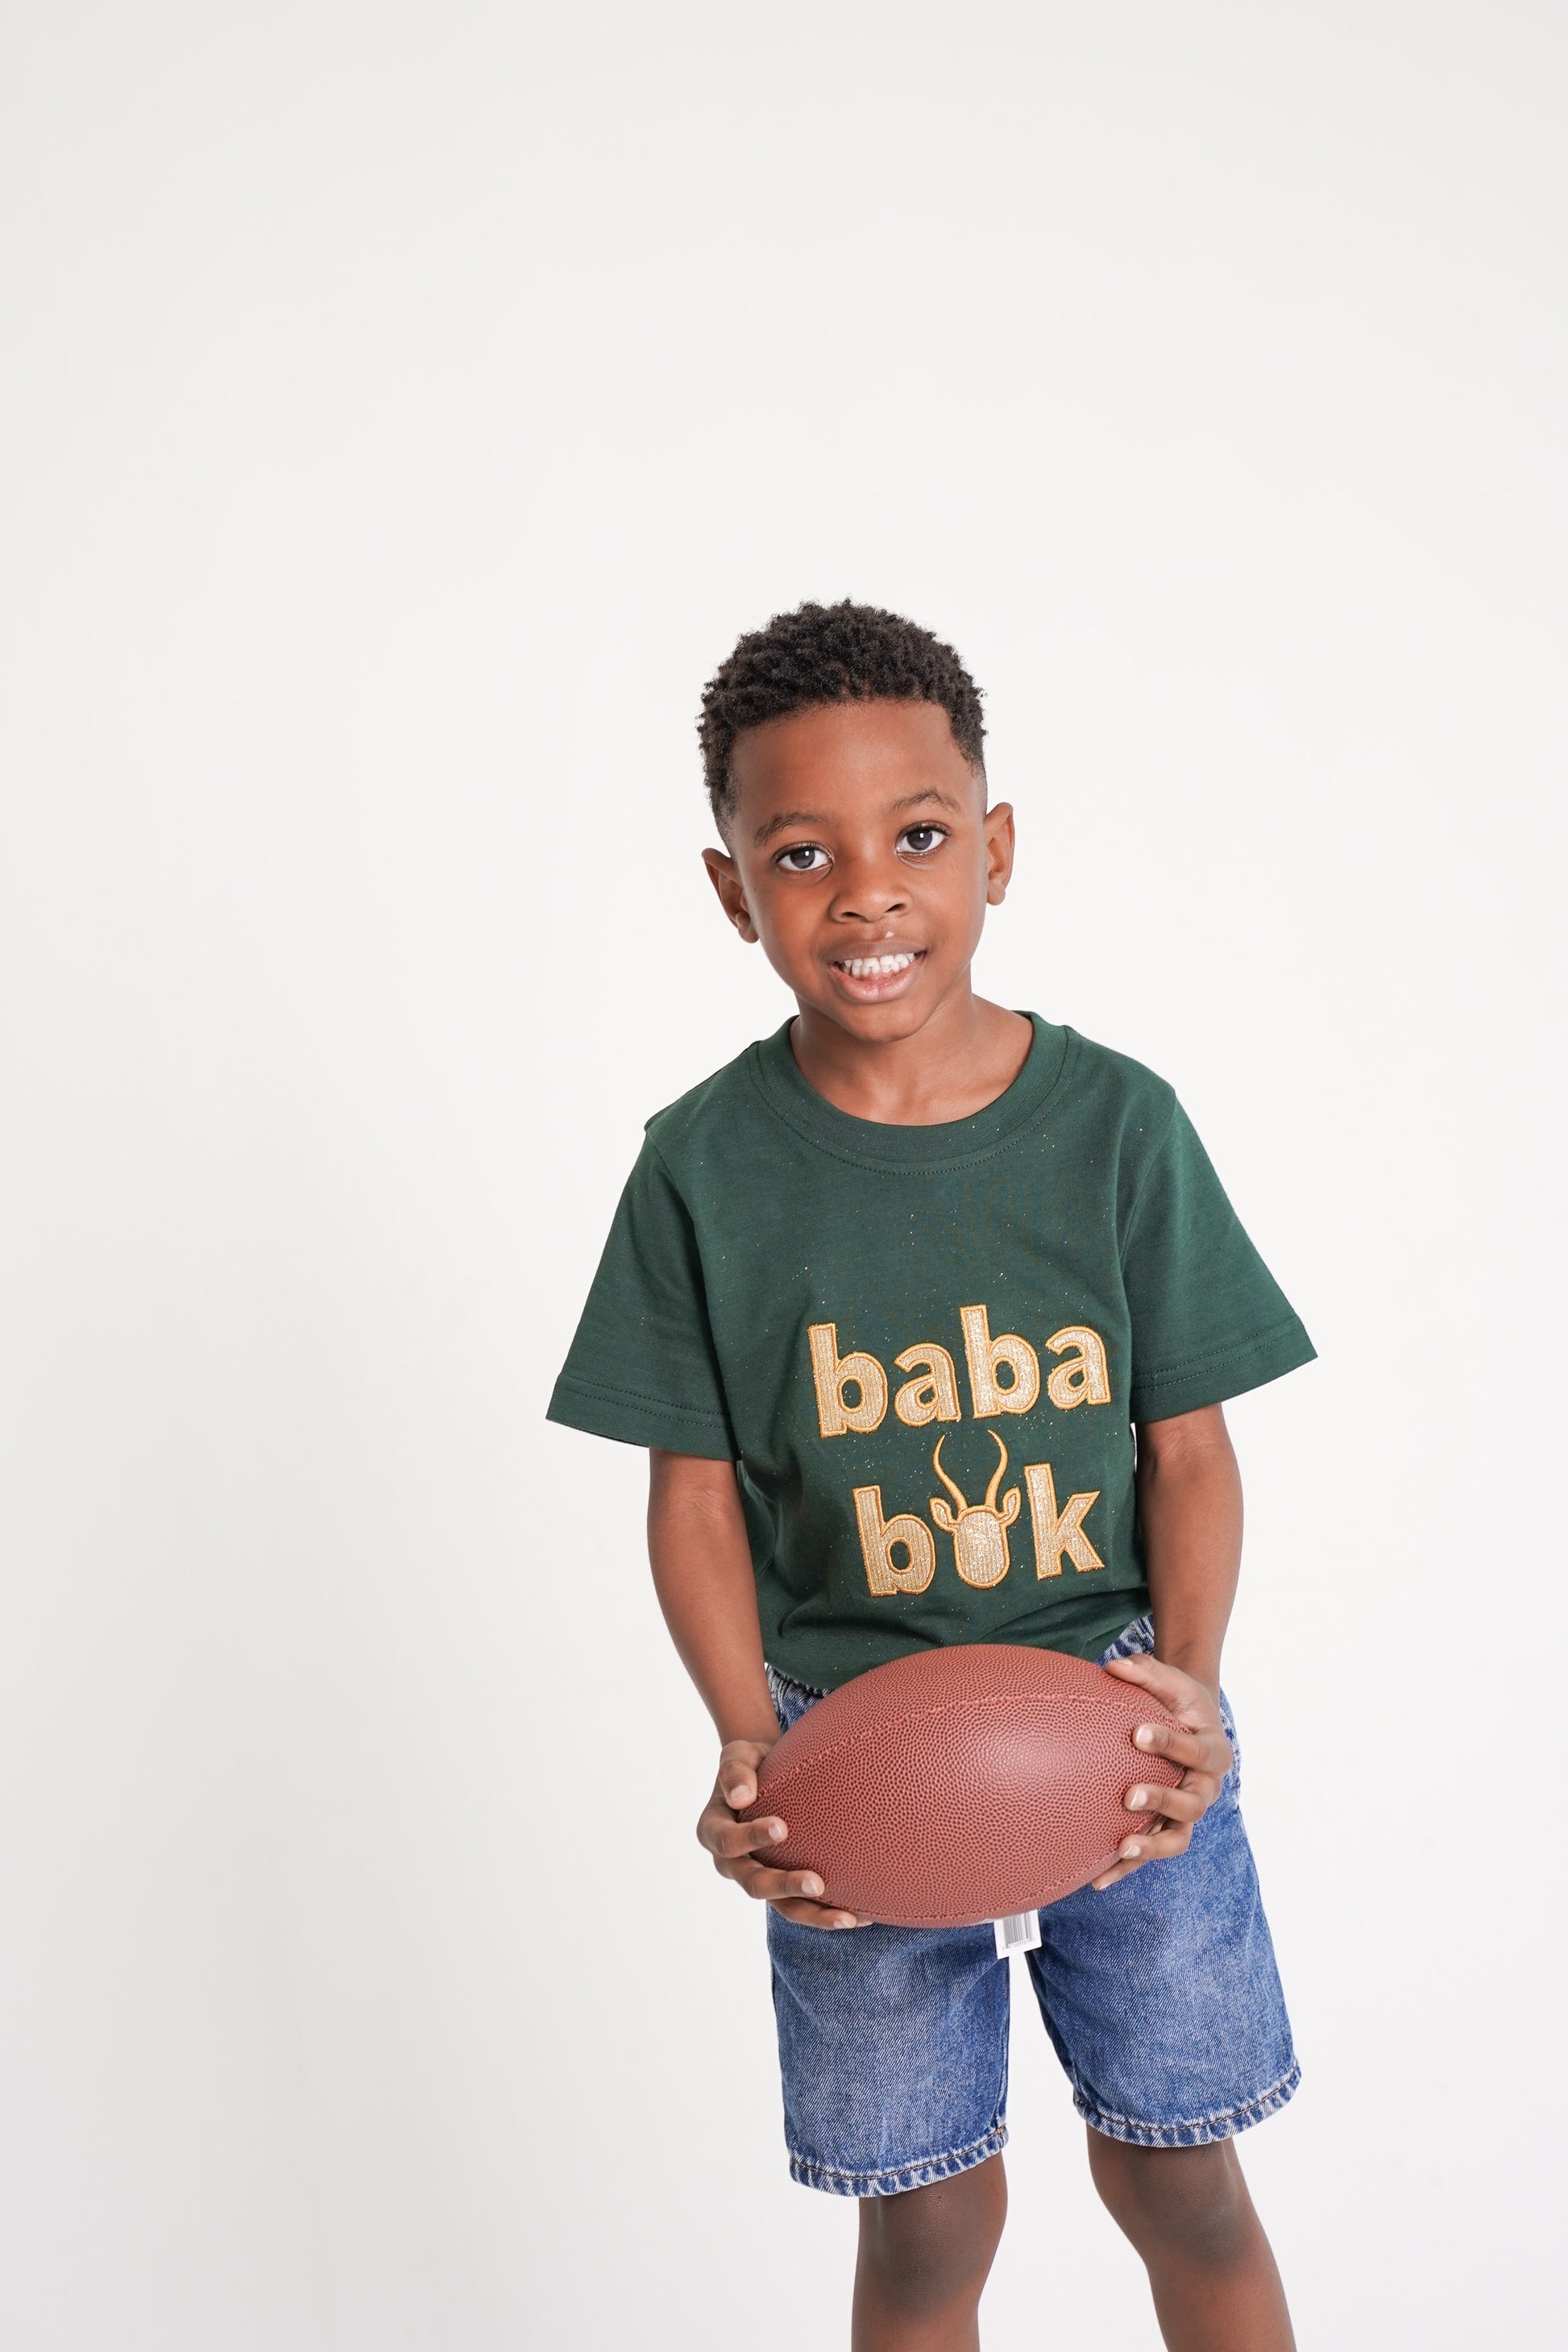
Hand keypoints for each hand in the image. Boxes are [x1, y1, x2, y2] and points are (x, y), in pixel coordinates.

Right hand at [697, 1740, 867, 1928]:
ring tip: (848, 1918)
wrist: (762, 1776)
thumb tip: (741, 1797)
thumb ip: (735, 1770)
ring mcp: (759, 1878)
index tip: (782, 1828)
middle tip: (817, 1882)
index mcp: (714, 1831)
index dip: (752, 1838)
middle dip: (785, 1886)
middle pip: (754, 1884)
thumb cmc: (751, 1763)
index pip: (728, 1841)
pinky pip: (804, 1906)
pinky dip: (829, 1912)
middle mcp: (732, 1863)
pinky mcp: (783, 1888)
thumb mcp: (737, 1755)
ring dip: (814, 1915)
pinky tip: (860, 1915)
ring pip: (783, 1906)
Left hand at [1091, 1653, 1234, 1889]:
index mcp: (1213, 1751)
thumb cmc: (1180, 1703)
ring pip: (1177, 1839)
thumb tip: (1113, 1666)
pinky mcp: (1165, 1829)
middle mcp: (1205, 1788)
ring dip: (1150, 1845)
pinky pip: (1149, 1853)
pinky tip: (1097, 1880)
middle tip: (1129, 1795)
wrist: (1191, 1724)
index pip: (1195, 1751)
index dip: (1169, 1742)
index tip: (1138, 1732)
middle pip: (1192, 1803)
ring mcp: (1186, 1814)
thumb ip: (1145, 1671)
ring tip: (1122, 1846)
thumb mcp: (1171, 1681)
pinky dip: (1126, 1868)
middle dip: (1161, 1800)